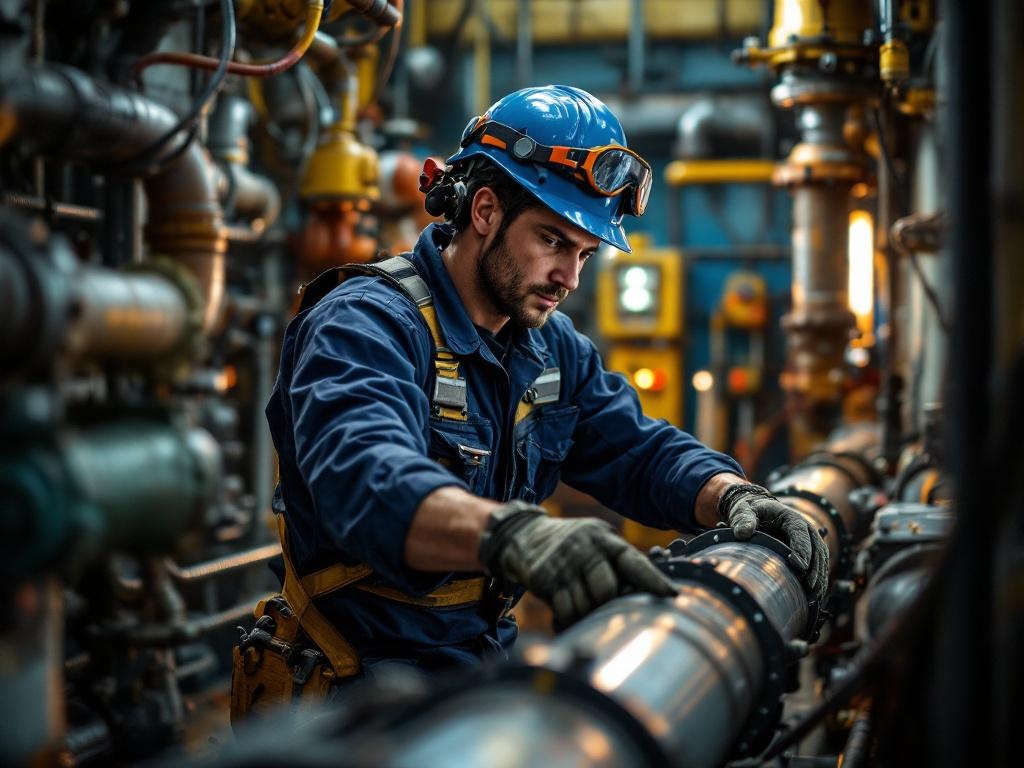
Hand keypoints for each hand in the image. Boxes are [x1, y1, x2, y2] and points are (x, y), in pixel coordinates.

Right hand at [478, 501, 677, 628]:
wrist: (522, 535)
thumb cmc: (569, 546)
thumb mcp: (594, 541)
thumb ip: (616, 562)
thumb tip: (644, 593)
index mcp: (605, 539)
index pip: (634, 562)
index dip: (654, 580)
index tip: (672, 595)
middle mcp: (586, 548)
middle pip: (609, 590)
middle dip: (608, 604)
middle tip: (602, 607)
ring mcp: (565, 563)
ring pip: (587, 604)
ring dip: (585, 614)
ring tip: (580, 608)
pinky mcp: (546, 578)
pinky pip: (565, 611)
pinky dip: (567, 620)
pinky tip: (565, 617)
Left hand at [718, 483, 829, 602]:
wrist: (756, 510)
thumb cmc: (750, 511)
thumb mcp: (743, 511)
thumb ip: (743, 519)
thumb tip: (741, 533)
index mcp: (791, 518)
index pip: (801, 534)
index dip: (802, 550)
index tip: (799, 567)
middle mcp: (805, 528)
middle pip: (816, 549)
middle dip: (815, 568)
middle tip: (809, 587)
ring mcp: (809, 540)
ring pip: (821, 559)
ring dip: (820, 577)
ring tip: (814, 596)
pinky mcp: (809, 551)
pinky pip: (819, 565)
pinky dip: (819, 580)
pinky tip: (815, 595)